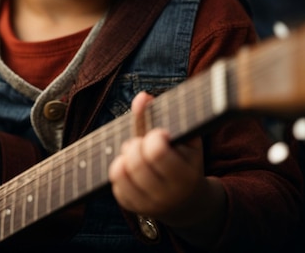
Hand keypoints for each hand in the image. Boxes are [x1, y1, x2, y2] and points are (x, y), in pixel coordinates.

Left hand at [108, 91, 226, 246]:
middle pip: (136, 162)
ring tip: (135, 150)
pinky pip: (115, 185)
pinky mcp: (133, 207)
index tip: (160, 134)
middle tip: (143, 141)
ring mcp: (148, 205)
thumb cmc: (186, 160)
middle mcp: (167, 195)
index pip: (157, 152)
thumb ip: (162, 115)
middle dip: (136, 145)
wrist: (188, 201)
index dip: (154, 137)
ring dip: (124, 155)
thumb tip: (141, 96)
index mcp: (185, 176)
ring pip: (121, 173)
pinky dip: (119, 169)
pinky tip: (131, 166)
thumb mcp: (185, 139)